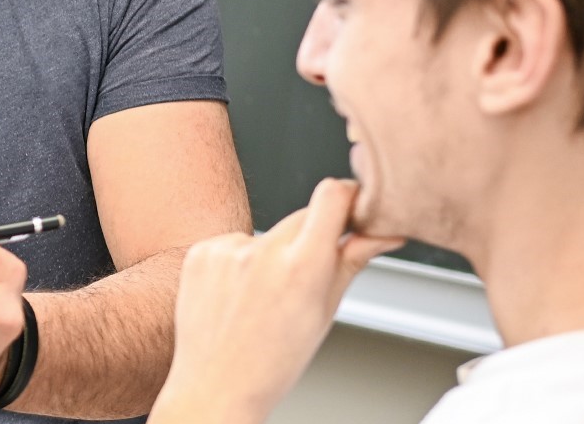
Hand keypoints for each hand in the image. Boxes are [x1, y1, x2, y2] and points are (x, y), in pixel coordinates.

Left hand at [151, 178, 403, 421]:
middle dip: (311, 239)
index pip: (332, 196)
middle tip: (304, 279)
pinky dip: (239, 262)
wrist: (215, 387)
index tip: (352, 208)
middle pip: (302, 217)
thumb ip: (352, 260)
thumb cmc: (273, 362)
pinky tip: (236, 296)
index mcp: (302, 267)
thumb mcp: (325, 312)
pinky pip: (233, 244)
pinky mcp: (200, 252)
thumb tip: (383, 231)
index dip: (348, 197)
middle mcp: (262, 252)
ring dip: (272, 254)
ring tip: (263, 299)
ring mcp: (226, 250)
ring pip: (267, 234)